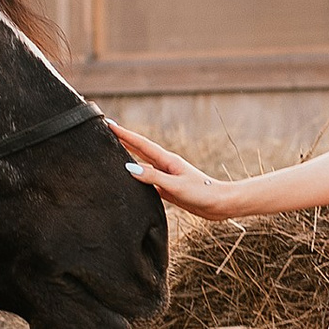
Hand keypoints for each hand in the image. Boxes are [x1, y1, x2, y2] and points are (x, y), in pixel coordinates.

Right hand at [109, 122, 248, 221]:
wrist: (220, 204)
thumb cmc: (202, 193)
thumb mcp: (175, 186)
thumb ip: (153, 177)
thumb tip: (129, 167)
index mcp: (167, 160)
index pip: (140, 144)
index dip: (124, 134)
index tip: (109, 124)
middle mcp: (165, 165)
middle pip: (140, 150)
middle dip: (124, 140)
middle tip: (108, 131)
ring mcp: (167, 176)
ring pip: (143, 164)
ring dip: (129, 156)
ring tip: (114, 150)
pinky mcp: (169, 188)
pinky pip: (148, 179)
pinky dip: (137, 176)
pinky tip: (131, 179)